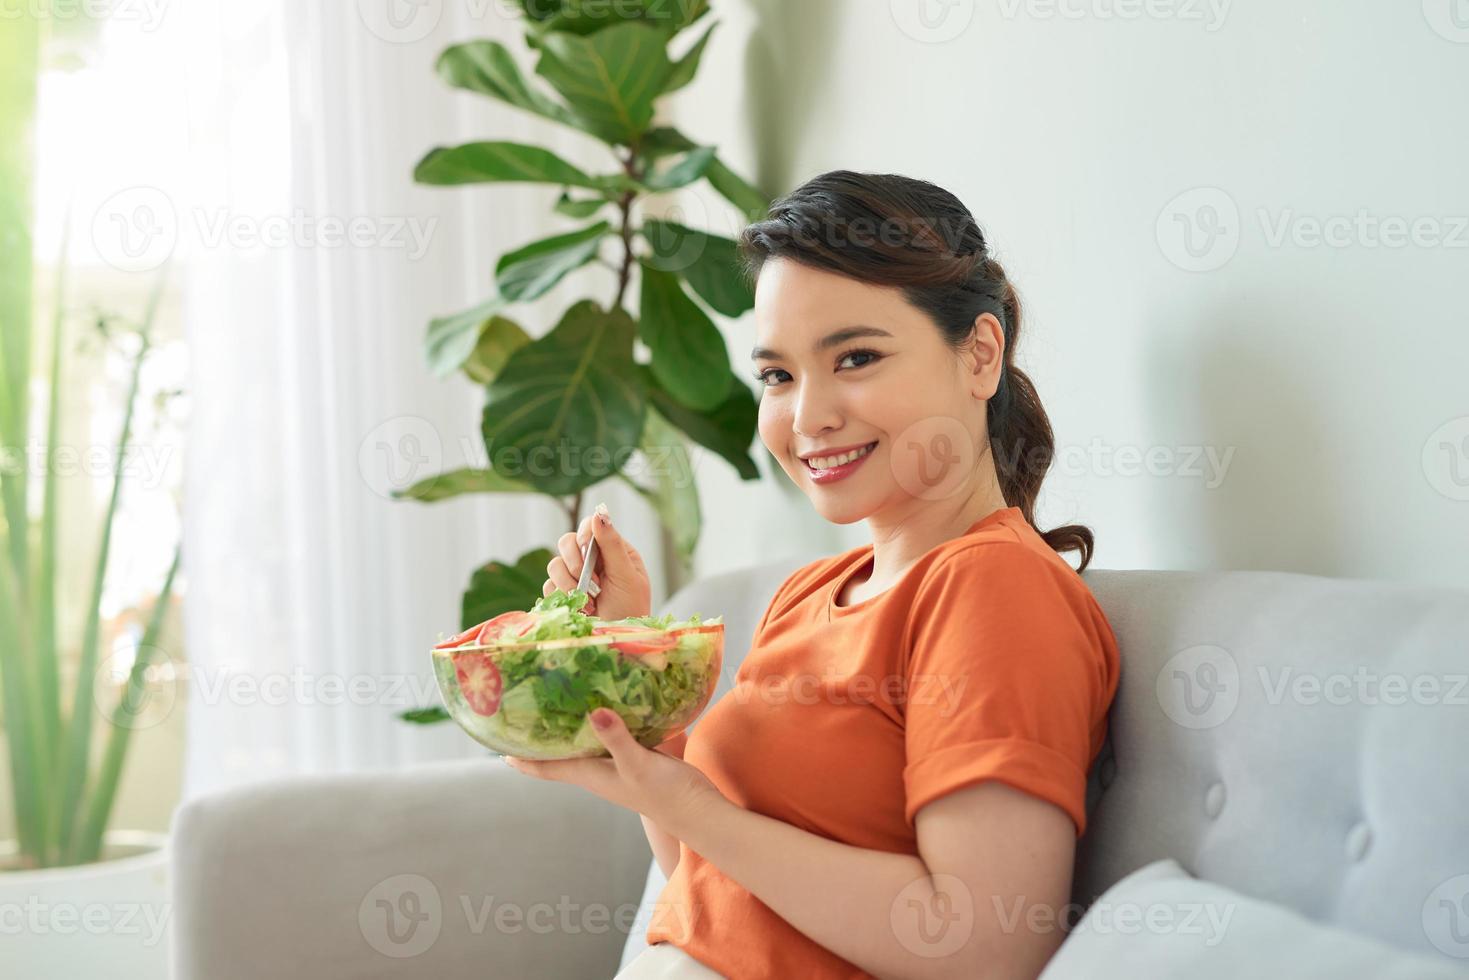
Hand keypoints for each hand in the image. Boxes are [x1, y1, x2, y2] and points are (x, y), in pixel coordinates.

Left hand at [503, 710, 721, 836]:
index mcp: (590, 774)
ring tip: (553, 703)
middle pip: (558, 755)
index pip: (545, 768)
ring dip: (567, 730)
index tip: (496, 745)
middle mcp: (597, 770)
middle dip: (538, 739)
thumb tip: (596, 712)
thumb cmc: (665, 793)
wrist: (698, 809)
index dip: (520, 758)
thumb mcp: (638, 764)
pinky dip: (599, 723)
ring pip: (582, 745)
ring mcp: (616, 765)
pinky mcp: (636, 757)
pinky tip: (603, 704)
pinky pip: (608, 738)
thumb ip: (617, 738)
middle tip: (520, 712)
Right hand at [543, 510, 650, 619]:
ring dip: (570, 585)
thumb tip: (600, 514)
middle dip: (576, 564)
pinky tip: (581, 609)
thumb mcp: (627, 576)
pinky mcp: (562, 594)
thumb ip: (612, 545)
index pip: (590, 527)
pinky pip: (548, 587)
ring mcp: (575, 577)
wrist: (619, 640)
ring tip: (590, 602)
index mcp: (611, 550)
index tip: (587, 549)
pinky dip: (562, 597)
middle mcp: (591, 560)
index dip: (584, 535)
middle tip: (592, 584)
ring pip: (554, 565)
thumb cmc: (632, 608)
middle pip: (566, 542)